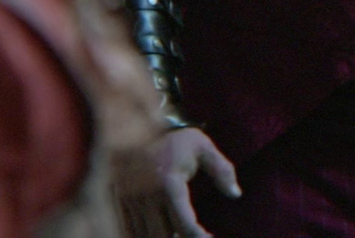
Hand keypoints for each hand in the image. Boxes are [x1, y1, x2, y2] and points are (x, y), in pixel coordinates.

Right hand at [117, 127, 239, 237]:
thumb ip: (222, 169)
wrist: (135, 128)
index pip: (184, 222)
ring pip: (146, 235)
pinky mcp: (118, 204)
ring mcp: (130, 202)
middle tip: (196, 234)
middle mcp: (147, 197)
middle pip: (164, 235)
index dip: (198, 236)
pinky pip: (130, 229)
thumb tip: (236, 194)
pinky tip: (161, 229)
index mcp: (169, 184)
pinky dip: (146, 233)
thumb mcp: (203, 147)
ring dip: (163, 236)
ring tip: (179, 232)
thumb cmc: (174, 140)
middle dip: (181, 237)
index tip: (210, 237)